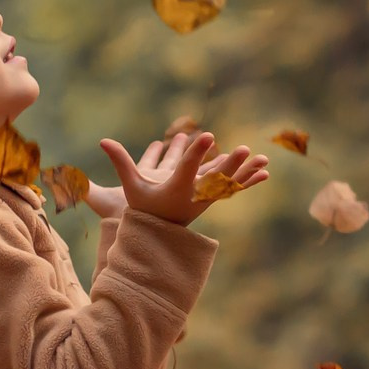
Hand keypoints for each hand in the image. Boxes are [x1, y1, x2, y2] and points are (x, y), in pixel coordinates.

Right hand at [96, 130, 264, 225]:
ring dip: (247, 171)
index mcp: (175, 189)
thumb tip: (103, 140)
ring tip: (265, 160)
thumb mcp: (131, 185)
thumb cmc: (143, 206)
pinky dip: (248, 180)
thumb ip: (121, 162)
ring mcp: (206, 197)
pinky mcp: (212, 197)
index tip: (208, 137)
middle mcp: (194, 194)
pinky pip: (233, 187)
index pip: (187, 168)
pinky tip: (265, 172)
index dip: (197, 152)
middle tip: (244, 149)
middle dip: (230, 163)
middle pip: (214, 177)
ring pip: (228, 181)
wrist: (157, 232)